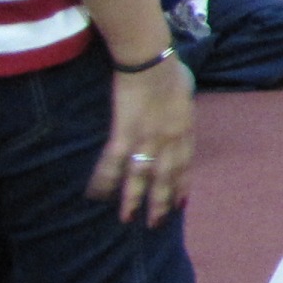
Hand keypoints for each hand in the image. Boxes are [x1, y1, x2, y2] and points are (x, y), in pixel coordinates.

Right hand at [92, 54, 195, 225]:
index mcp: (185, 129)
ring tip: (128, 218)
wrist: (151, 60)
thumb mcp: (185, 90)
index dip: (182, 185)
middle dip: (161, 201)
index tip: (181, 203)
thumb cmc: (168, 68)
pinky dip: (105, 180)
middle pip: (166, 176)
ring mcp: (148, 138)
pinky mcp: (125, 133)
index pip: (184, 164)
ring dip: (133, 199)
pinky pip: (114, 163)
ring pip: (141, 176)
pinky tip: (97, 194)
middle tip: (156, 223)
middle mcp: (170, 139)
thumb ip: (182, 104)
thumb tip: (180, 101)